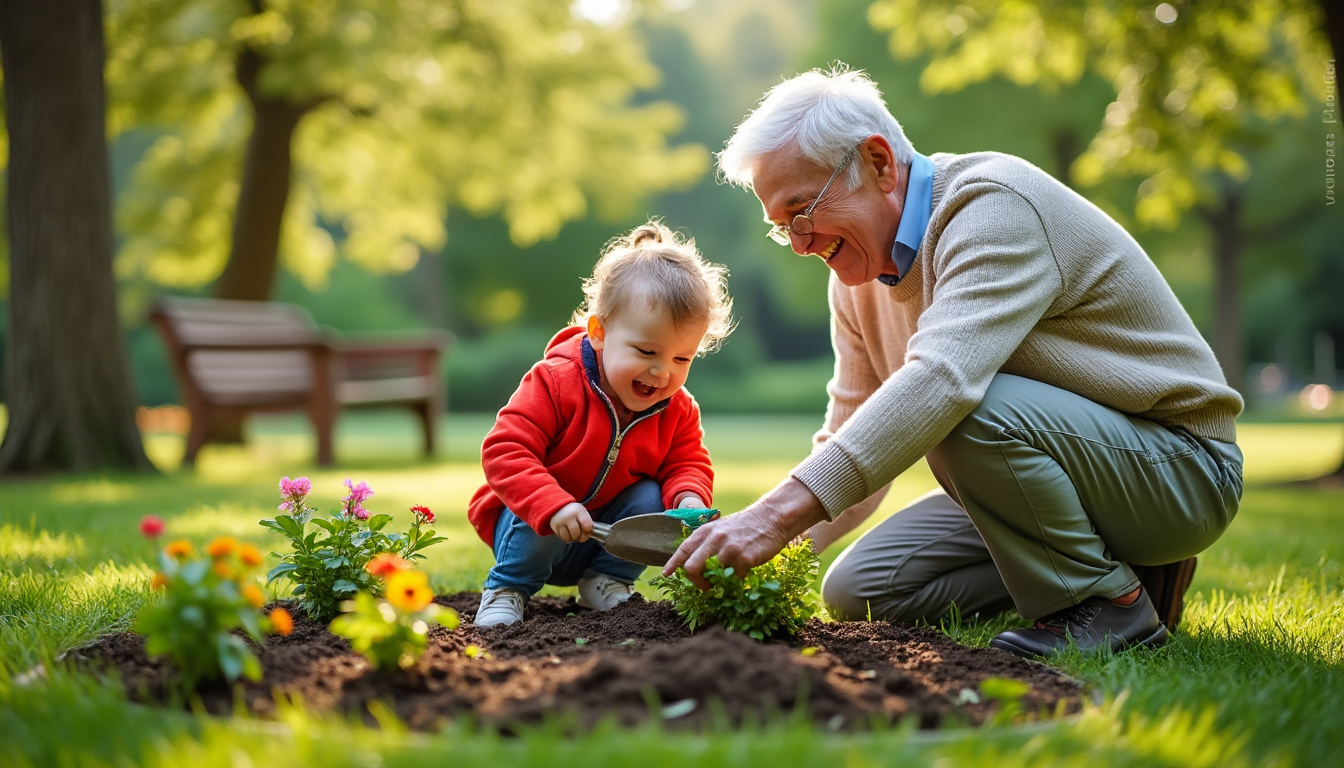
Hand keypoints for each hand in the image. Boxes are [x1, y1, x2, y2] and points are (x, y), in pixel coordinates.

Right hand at [549, 502, 592, 542]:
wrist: (558, 506)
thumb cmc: (573, 511)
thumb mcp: (582, 512)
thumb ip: (587, 523)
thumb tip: (588, 535)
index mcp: (578, 511)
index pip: (587, 526)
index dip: (588, 533)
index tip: (587, 533)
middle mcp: (569, 516)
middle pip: (576, 534)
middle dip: (579, 537)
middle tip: (579, 534)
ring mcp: (560, 521)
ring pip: (568, 538)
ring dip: (572, 539)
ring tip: (572, 533)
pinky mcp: (554, 526)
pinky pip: (562, 538)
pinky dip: (565, 537)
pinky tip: (566, 532)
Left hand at [661, 477, 826, 589]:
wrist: (771, 518)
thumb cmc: (744, 526)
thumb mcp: (720, 528)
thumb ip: (706, 543)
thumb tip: (692, 565)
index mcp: (706, 531)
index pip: (683, 550)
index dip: (673, 565)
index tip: (666, 576)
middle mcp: (714, 539)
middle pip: (692, 568)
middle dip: (696, 582)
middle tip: (705, 587)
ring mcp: (729, 548)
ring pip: (715, 576)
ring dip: (722, 581)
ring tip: (731, 576)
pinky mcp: (744, 558)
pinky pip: (736, 577)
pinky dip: (739, 578)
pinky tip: (746, 569)